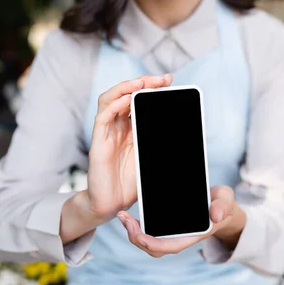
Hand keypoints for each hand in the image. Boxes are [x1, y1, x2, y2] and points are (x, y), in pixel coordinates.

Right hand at [85, 74, 172, 219]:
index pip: (139, 99)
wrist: (112, 205)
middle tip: (162, 79)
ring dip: (126, 87)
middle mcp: (118, 125)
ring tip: (142, 83)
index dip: (152, 87)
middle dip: (144, 82)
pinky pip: (103, 117)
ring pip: (110, 99)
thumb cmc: (131, 184)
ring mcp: (107, 132)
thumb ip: (162, 144)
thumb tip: (185, 131)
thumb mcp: (153, 159)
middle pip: (126, 93)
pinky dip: (114, 105)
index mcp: (132, 127)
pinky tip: (127, 99)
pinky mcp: (98, 142)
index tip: (169, 81)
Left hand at [117, 186, 245, 256]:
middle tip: (124, 219)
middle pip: (153, 247)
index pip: (169, 247)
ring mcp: (170, 233)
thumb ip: (223, 206)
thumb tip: (215, 215)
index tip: (139, 236)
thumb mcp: (226, 200)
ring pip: (147, 239)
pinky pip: (147, 230)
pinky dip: (136, 224)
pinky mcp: (164, 225)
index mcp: (192, 235)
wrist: (219, 206)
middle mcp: (178, 238)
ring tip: (122, 216)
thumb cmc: (222, 205)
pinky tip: (127, 214)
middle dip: (136, 237)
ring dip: (132, 230)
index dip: (153, 244)